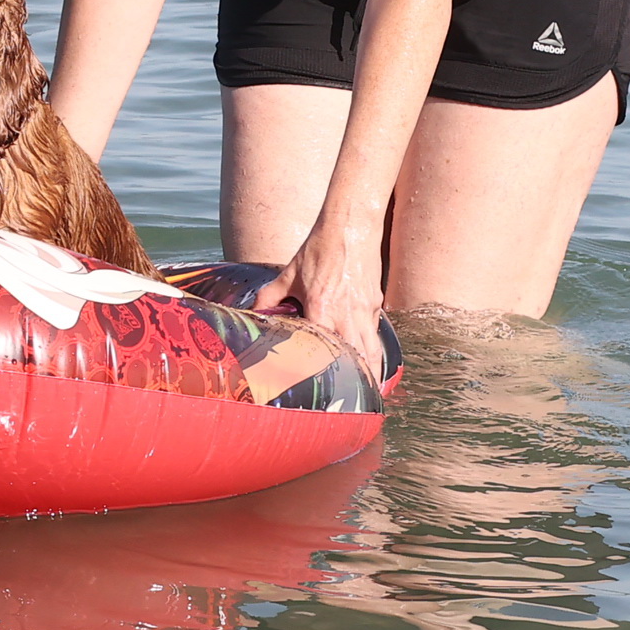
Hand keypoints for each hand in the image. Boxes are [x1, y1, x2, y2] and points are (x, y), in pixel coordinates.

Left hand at [258, 220, 388, 383]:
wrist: (351, 223)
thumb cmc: (318, 248)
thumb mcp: (288, 273)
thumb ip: (269, 296)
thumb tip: (253, 312)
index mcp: (322, 309)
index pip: (325, 352)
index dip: (328, 376)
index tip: (327, 395)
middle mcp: (347, 314)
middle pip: (359, 358)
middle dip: (360, 384)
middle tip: (357, 406)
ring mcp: (365, 309)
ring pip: (373, 350)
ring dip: (372, 373)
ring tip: (370, 394)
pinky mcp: (376, 302)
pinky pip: (376, 333)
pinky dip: (375, 350)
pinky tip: (370, 362)